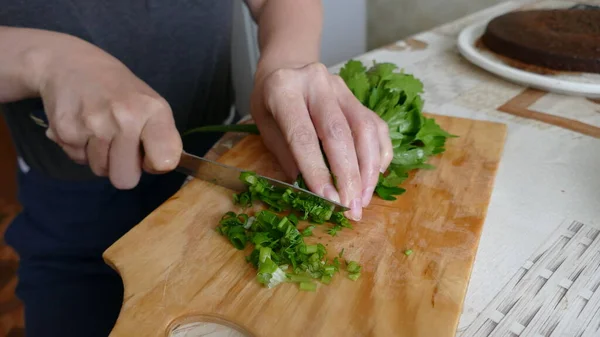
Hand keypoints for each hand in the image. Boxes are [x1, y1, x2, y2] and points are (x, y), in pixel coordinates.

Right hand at [31, 33, 181, 188]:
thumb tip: (160, 167)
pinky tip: (83, 126)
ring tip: (100, 130)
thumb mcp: (150, 104)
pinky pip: (79, 160)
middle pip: (126, 180)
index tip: (149, 152)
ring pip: (101, 171)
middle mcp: (125, 117)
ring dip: (101, 157)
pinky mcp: (65, 131)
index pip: (165, 160)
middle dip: (123, 168)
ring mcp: (93, 125)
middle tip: (120, 144)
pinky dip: (81, 149)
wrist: (70, 64)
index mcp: (153, 110)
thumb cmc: (119, 90)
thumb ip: (160, 137)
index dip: (156, 164)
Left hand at [250, 62, 392, 219]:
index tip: (329, 200)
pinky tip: (374, 177)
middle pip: (340, 133)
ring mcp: (341, 88)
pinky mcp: (357, 96)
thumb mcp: (264, 124)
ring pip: (365, 129)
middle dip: (349, 176)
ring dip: (368, 170)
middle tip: (352, 208)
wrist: (287, 65)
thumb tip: (309, 189)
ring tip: (363, 199)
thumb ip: (285, 153)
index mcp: (284, 90)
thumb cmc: (271, 99)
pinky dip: (379, 154)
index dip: (318, 171)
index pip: (304, 136)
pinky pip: (376, 126)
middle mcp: (317, 84)